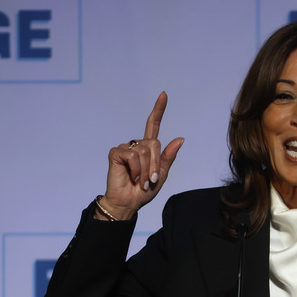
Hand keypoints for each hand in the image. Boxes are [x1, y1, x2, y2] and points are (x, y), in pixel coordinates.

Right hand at [99, 92, 183, 219]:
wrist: (129, 202)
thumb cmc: (144, 190)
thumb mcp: (161, 174)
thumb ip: (168, 157)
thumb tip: (180, 138)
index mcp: (149, 148)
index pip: (153, 125)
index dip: (158, 110)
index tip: (164, 94)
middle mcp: (137, 145)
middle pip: (154, 143)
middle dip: (155, 164)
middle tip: (150, 180)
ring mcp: (126, 148)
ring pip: (144, 151)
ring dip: (146, 170)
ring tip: (141, 181)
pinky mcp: (116, 153)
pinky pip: (132, 156)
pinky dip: (135, 169)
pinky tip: (131, 176)